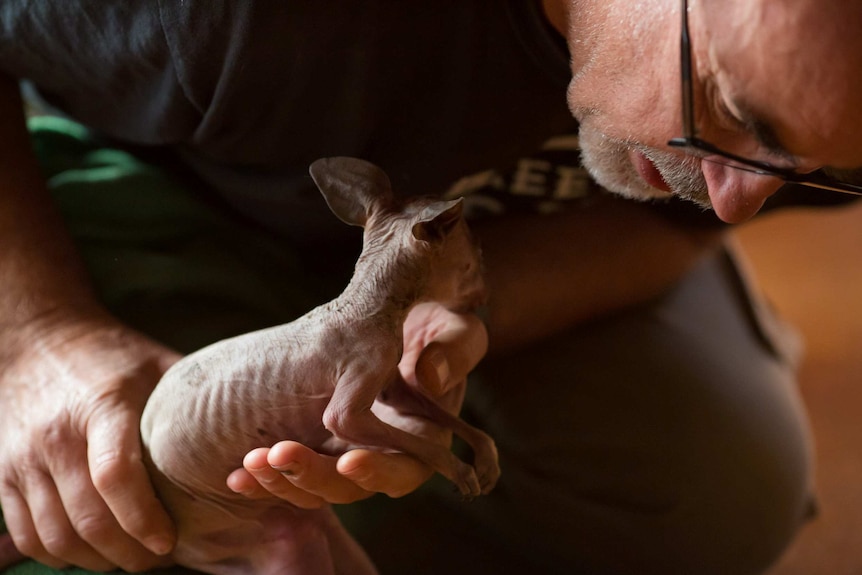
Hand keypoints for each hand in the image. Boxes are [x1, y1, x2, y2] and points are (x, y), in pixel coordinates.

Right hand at [0, 309, 180, 570]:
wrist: (39, 341)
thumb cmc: (113, 357)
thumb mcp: (159, 366)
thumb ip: (194, 401)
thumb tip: (250, 430)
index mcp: (102, 407)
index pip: (115, 476)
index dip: (144, 518)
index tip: (170, 540)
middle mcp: (55, 436)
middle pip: (89, 518)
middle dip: (130, 552)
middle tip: (161, 557)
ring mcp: (22, 459)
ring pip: (57, 536)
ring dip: (98, 560)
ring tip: (133, 557)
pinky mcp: (2, 475)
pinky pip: (28, 535)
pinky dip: (61, 555)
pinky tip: (94, 551)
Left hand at [226, 302, 487, 504]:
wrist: (402, 314)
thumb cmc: (437, 325)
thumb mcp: (458, 330)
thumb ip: (454, 351)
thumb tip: (428, 376)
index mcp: (426, 439)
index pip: (405, 471)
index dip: (379, 472)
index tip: (351, 460)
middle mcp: (387, 456)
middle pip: (352, 487)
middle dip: (315, 476)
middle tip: (282, 454)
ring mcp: (352, 453)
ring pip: (317, 487)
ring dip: (283, 480)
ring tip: (252, 463)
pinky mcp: (321, 445)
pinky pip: (295, 472)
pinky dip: (268, 476)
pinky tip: (237, 474)